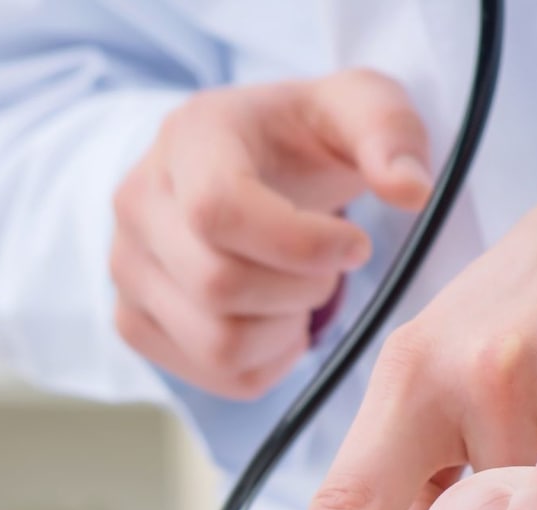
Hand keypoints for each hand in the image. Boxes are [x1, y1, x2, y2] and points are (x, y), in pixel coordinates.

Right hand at [110, 69, 430, 398]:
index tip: (355, 244)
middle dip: (302, 289)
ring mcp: (125, 269)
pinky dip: (265, 363)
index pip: (217, 210)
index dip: (298, 244)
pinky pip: (210, 375)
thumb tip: (411, 189)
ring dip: (285, 332)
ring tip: (303, 292)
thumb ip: (393, 133)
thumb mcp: (359, 106)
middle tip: (333, 266)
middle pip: (218, 285)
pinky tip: (280, 321)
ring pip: (215, 343)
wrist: (248, 163)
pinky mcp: (133, 321)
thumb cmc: (304, 136)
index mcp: (188, 137)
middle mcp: (137, 202)